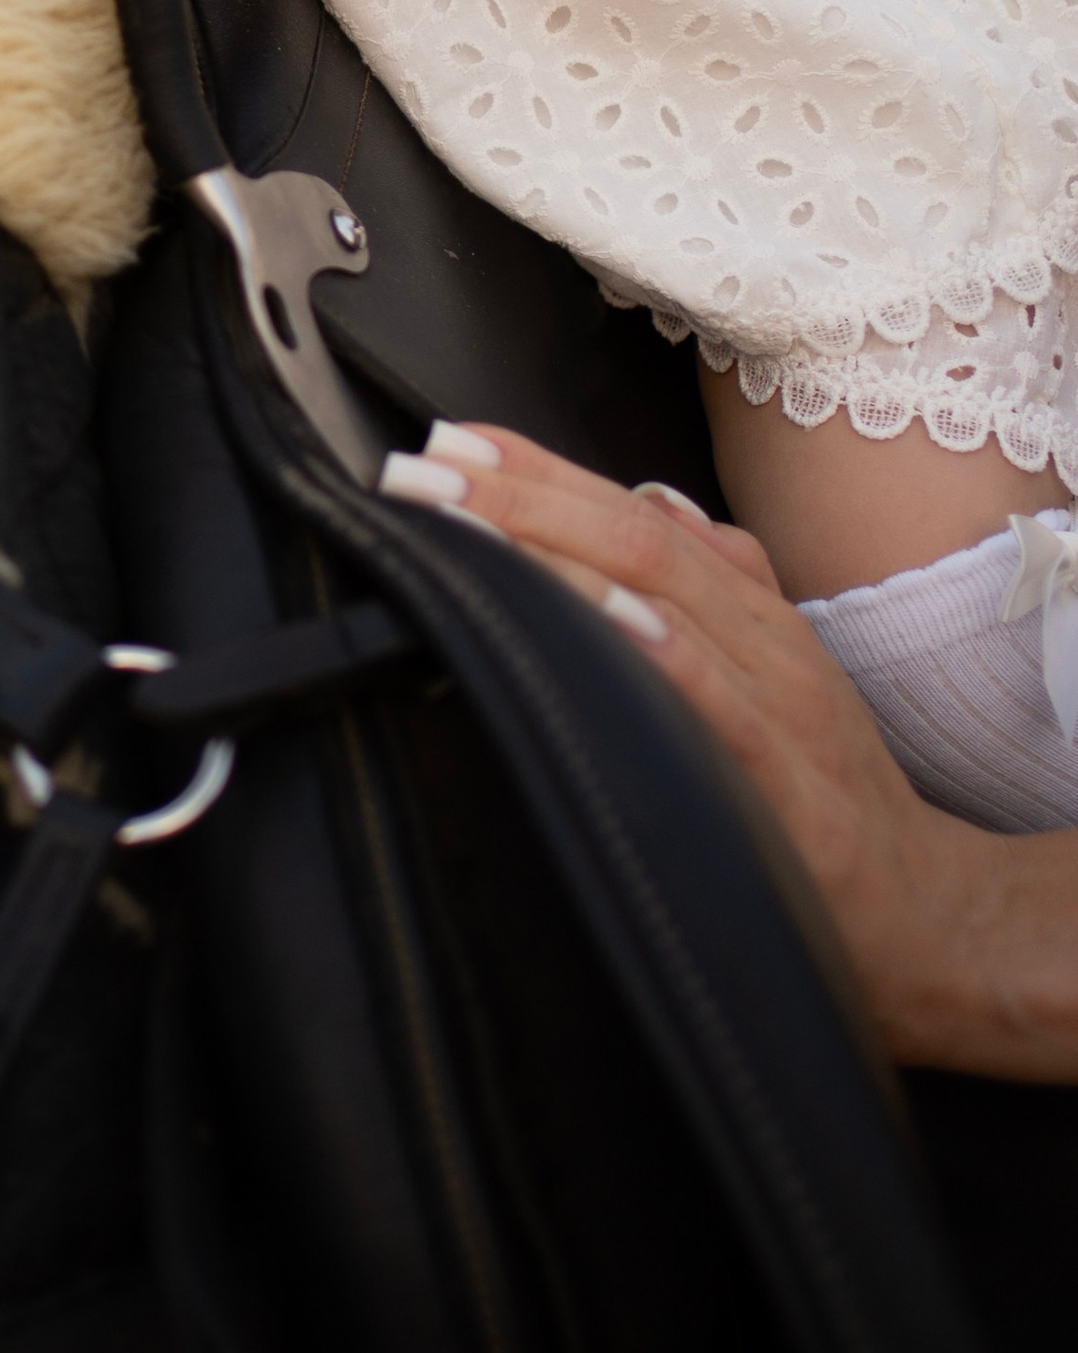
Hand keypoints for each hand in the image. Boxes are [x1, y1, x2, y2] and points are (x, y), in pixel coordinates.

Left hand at [379, 421, 1048, 1072]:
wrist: (928, 910)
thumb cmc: (833, 789)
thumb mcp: (780, 668)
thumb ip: (719, 584)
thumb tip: (648, 500)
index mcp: (750, 609)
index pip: (632, 511)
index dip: (539, 471)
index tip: (448, 442)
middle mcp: (762, 637)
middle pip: (634, 535)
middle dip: (520, 497)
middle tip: (423, 473)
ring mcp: (778, 703)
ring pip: (667, 595)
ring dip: (557, 551)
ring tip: (469, 524)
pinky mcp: (789, 784)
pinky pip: (722, 702)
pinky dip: (662, 651)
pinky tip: (604, 616)